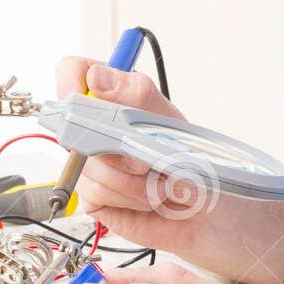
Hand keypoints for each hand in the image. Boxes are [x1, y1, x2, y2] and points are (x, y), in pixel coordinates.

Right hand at [53, 54, 260, 274]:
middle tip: (145, 160)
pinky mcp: (95, 196)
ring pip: (88, 166)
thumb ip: (136, 94)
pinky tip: (147, 200)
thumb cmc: (195, 160)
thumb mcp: (170, 120)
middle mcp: (98, 129)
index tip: (83, 100)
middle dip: (115, 149)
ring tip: (157, 183)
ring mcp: (93, 163)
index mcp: (115, 99)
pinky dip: (127, 199)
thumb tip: (97, 77)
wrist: (212, 210)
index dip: (70, 82)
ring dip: (129, 180)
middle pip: (75, 127)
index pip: (74, 73)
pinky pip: (95, 193)